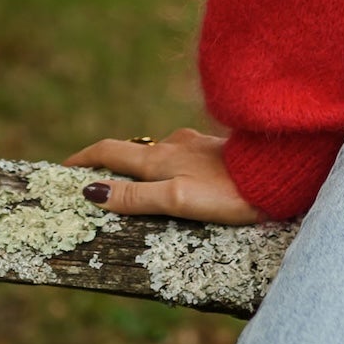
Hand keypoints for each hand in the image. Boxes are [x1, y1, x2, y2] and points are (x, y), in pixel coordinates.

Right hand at [64, 127, 263, 224]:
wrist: (279, 174)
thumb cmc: (227, 192)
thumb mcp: (176, 199)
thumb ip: (136, 196)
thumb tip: (92, 192)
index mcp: (160, 157)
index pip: (110, 151)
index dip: (84, 160)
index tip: (63, 169)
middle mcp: (175, 144)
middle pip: (133, 152)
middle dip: (109, 163)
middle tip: (92, 180)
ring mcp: (197, 146)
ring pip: (160, 154)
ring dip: (141, 166)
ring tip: (133, 185)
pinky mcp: (217, 151)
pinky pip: (182, 158)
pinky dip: (168, 168)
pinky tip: (179, 179)